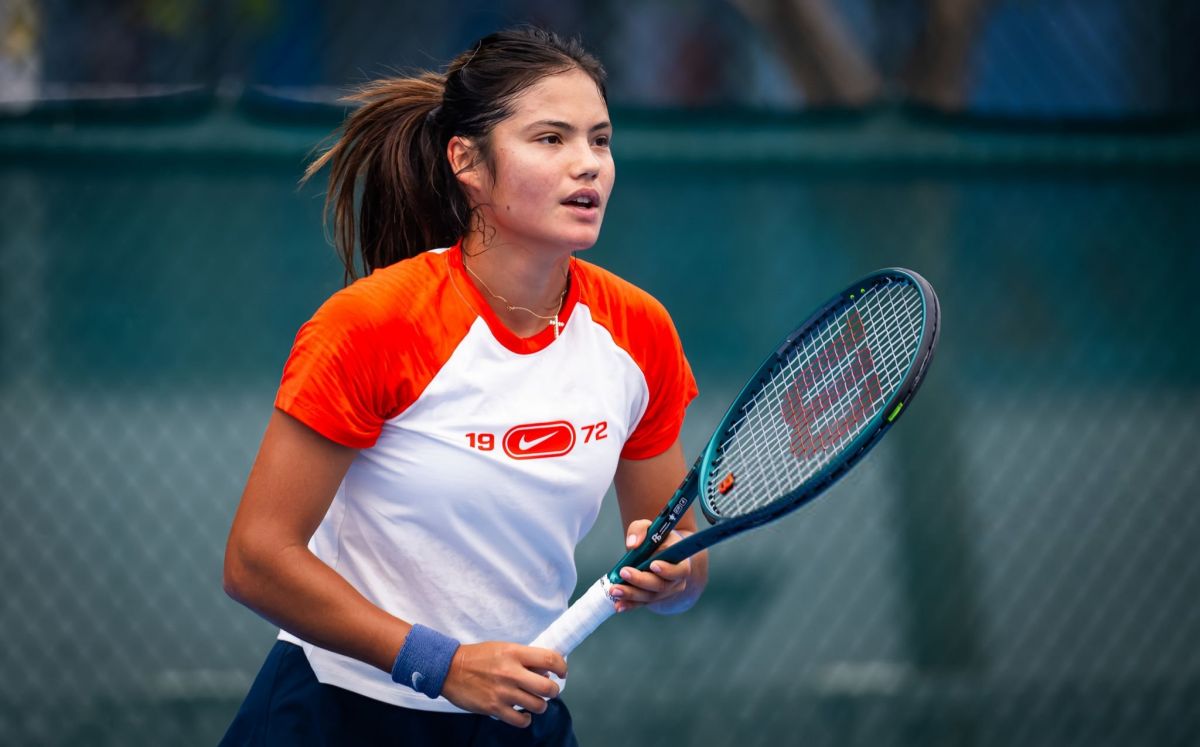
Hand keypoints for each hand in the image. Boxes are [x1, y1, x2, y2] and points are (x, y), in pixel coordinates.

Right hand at [440, 642, 566, 727]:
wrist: (450, 669)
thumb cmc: (478, 657)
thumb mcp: (503, 648)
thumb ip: (524, 658)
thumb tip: (546, 670)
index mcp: (515, 653)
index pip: (550, 659)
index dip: (562, 667)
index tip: (562, 673)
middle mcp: (512, 672)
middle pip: (548, 687)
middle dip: (553, 691)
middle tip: (550, 690)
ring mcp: (503, 692)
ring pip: (537, 705)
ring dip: (540, 705)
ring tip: (535, 702)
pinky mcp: (494, 708)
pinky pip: (520, 720)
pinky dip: (526, 719)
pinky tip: (523, 714)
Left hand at [609, 521, 696, 614]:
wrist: (662, 552)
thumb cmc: (658, 538)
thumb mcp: (651, 527)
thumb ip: (641, 529)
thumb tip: (632, 544)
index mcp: (680, 561)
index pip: (678, 569)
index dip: (667, 569)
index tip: (653, 565)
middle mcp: (676, 580)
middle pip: (660, 585)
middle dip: (641, 580)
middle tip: (624, 572)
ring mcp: (665, 591)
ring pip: (649, 597)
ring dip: (631, 594)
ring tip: (614, 590)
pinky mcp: (653, 597)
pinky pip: (642, 603)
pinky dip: (629, 605)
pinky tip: (618, 605)